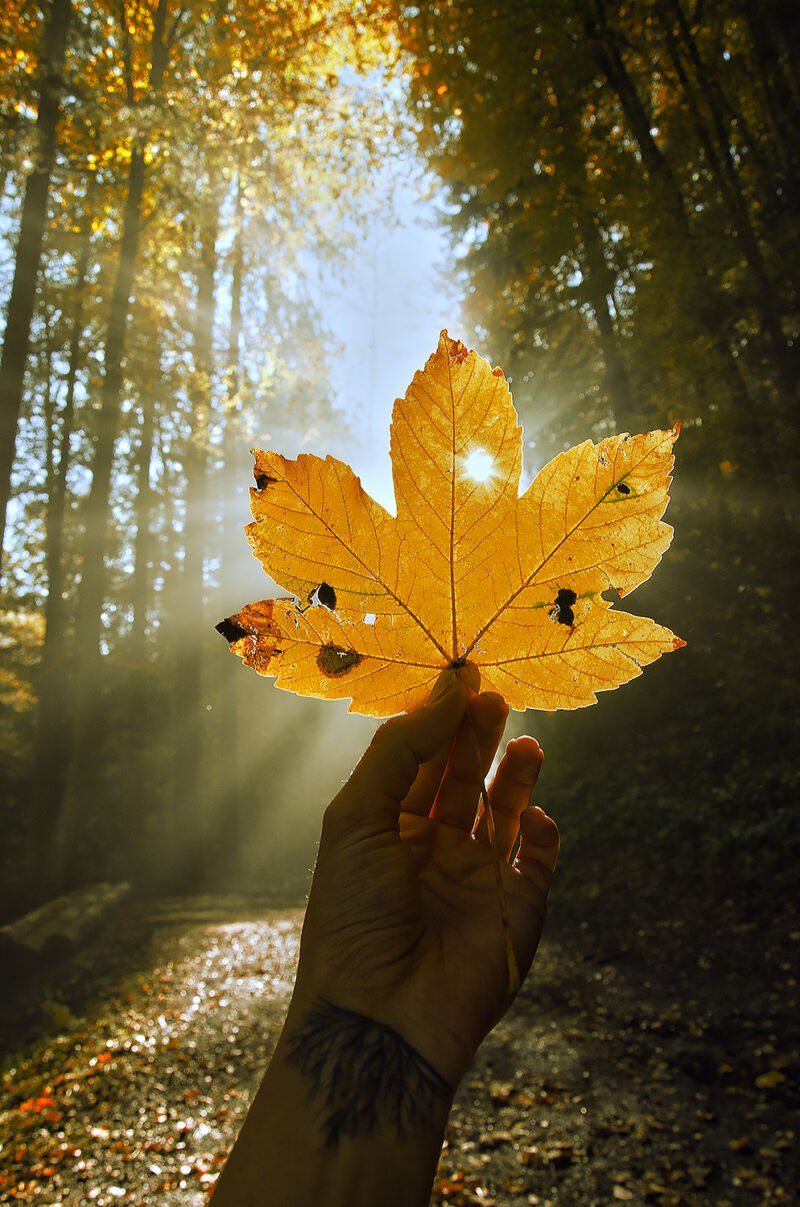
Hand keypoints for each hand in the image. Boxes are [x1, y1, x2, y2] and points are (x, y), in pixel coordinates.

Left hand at [289, 669, 559, 1088]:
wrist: (381, 1016)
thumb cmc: (354, 913)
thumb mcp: (358, 816)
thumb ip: (403, 749)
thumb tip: (449, 691)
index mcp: (387, 830)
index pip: (418, 762)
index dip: (439, 721)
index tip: (462, 678)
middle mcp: (431, 851)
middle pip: (463, 779)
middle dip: (479, 738)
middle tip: (496, 696)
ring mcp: (475, 882)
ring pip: (505, 814)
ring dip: (517, 777)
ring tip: (527, 742)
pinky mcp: (516, 913)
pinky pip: (538, 863)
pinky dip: (541, 834)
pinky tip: (531, 817)